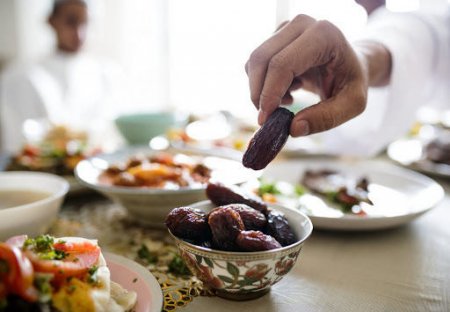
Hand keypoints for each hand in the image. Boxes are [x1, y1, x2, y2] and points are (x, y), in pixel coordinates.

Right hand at [245, 14, 368, 135]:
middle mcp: (302, 24)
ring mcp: (287, 27)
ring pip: (254, 62)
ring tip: (288, 100)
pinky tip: (287, 90)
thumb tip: (293, 128)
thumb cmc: (352, 82)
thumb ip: (326, 118)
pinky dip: (264, 84)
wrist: (351, 65)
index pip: (282, 64)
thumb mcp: (352, 104)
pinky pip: (256, 64)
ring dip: (262, 89)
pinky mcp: (276, 36)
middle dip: (259, 93)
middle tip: (269, 117)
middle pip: (261, 60)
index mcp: (324, 35)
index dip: (269, 93)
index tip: (266, 119)